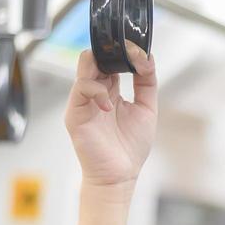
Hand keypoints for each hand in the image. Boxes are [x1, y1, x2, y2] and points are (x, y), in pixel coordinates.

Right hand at [63, 45, 157, 192]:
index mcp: (110, 91)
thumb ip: (147, 83)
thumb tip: (148, 57)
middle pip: (95, 57)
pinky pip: (81, 88)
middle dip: (111, 51)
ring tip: (119, 73)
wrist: (120, 175)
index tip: (138, 50)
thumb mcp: (146, 108)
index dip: (122, 52)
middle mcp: (95, 93)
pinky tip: (109, 105)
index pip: (110, 61)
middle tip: (128, 53)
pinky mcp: (75, 113)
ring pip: (85, 65)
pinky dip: (97, 91)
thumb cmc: (130, 147)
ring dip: (103, 64)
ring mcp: (84, 101)